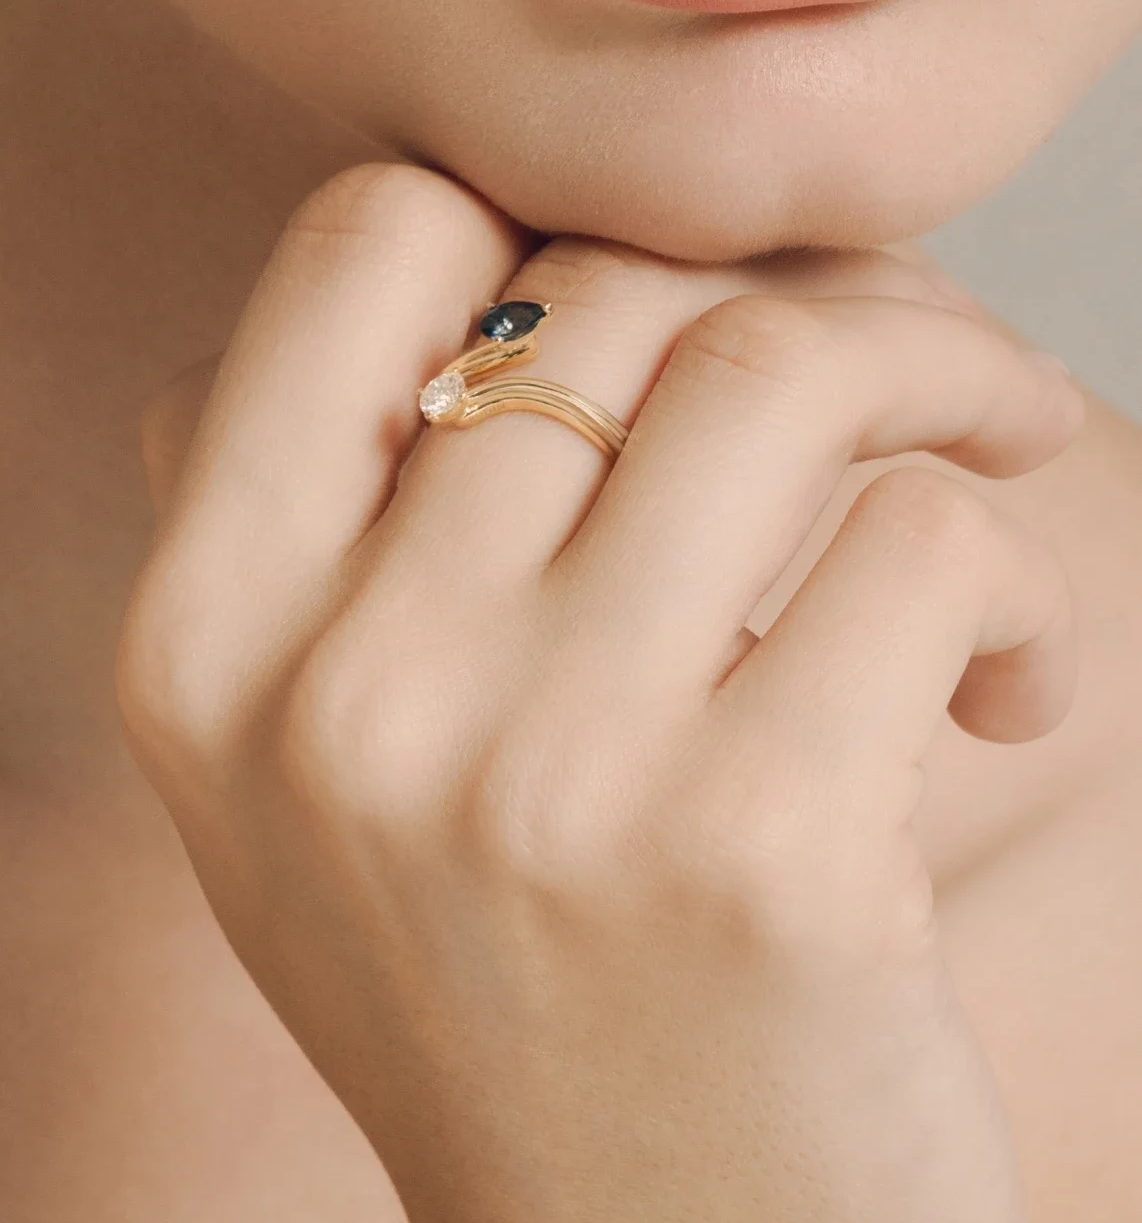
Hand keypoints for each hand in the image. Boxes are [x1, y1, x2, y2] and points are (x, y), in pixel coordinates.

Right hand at [117, 164, 1081, 1222]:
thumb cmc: (513, 1000)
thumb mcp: (318, 777)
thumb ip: (327, 523)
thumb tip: (454, 260)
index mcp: (208, 640)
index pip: (365, 241)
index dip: (542, 222)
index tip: (670, 313)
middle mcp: (343, 692)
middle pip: (613, 286)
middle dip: (812, 286)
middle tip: (920, 367)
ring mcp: (541, 773)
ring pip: (779, 366)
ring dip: (944, 371)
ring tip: (1001, 446)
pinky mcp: (755, 856)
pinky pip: (929, 543)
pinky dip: (1013, 584)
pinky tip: (1003, 688)